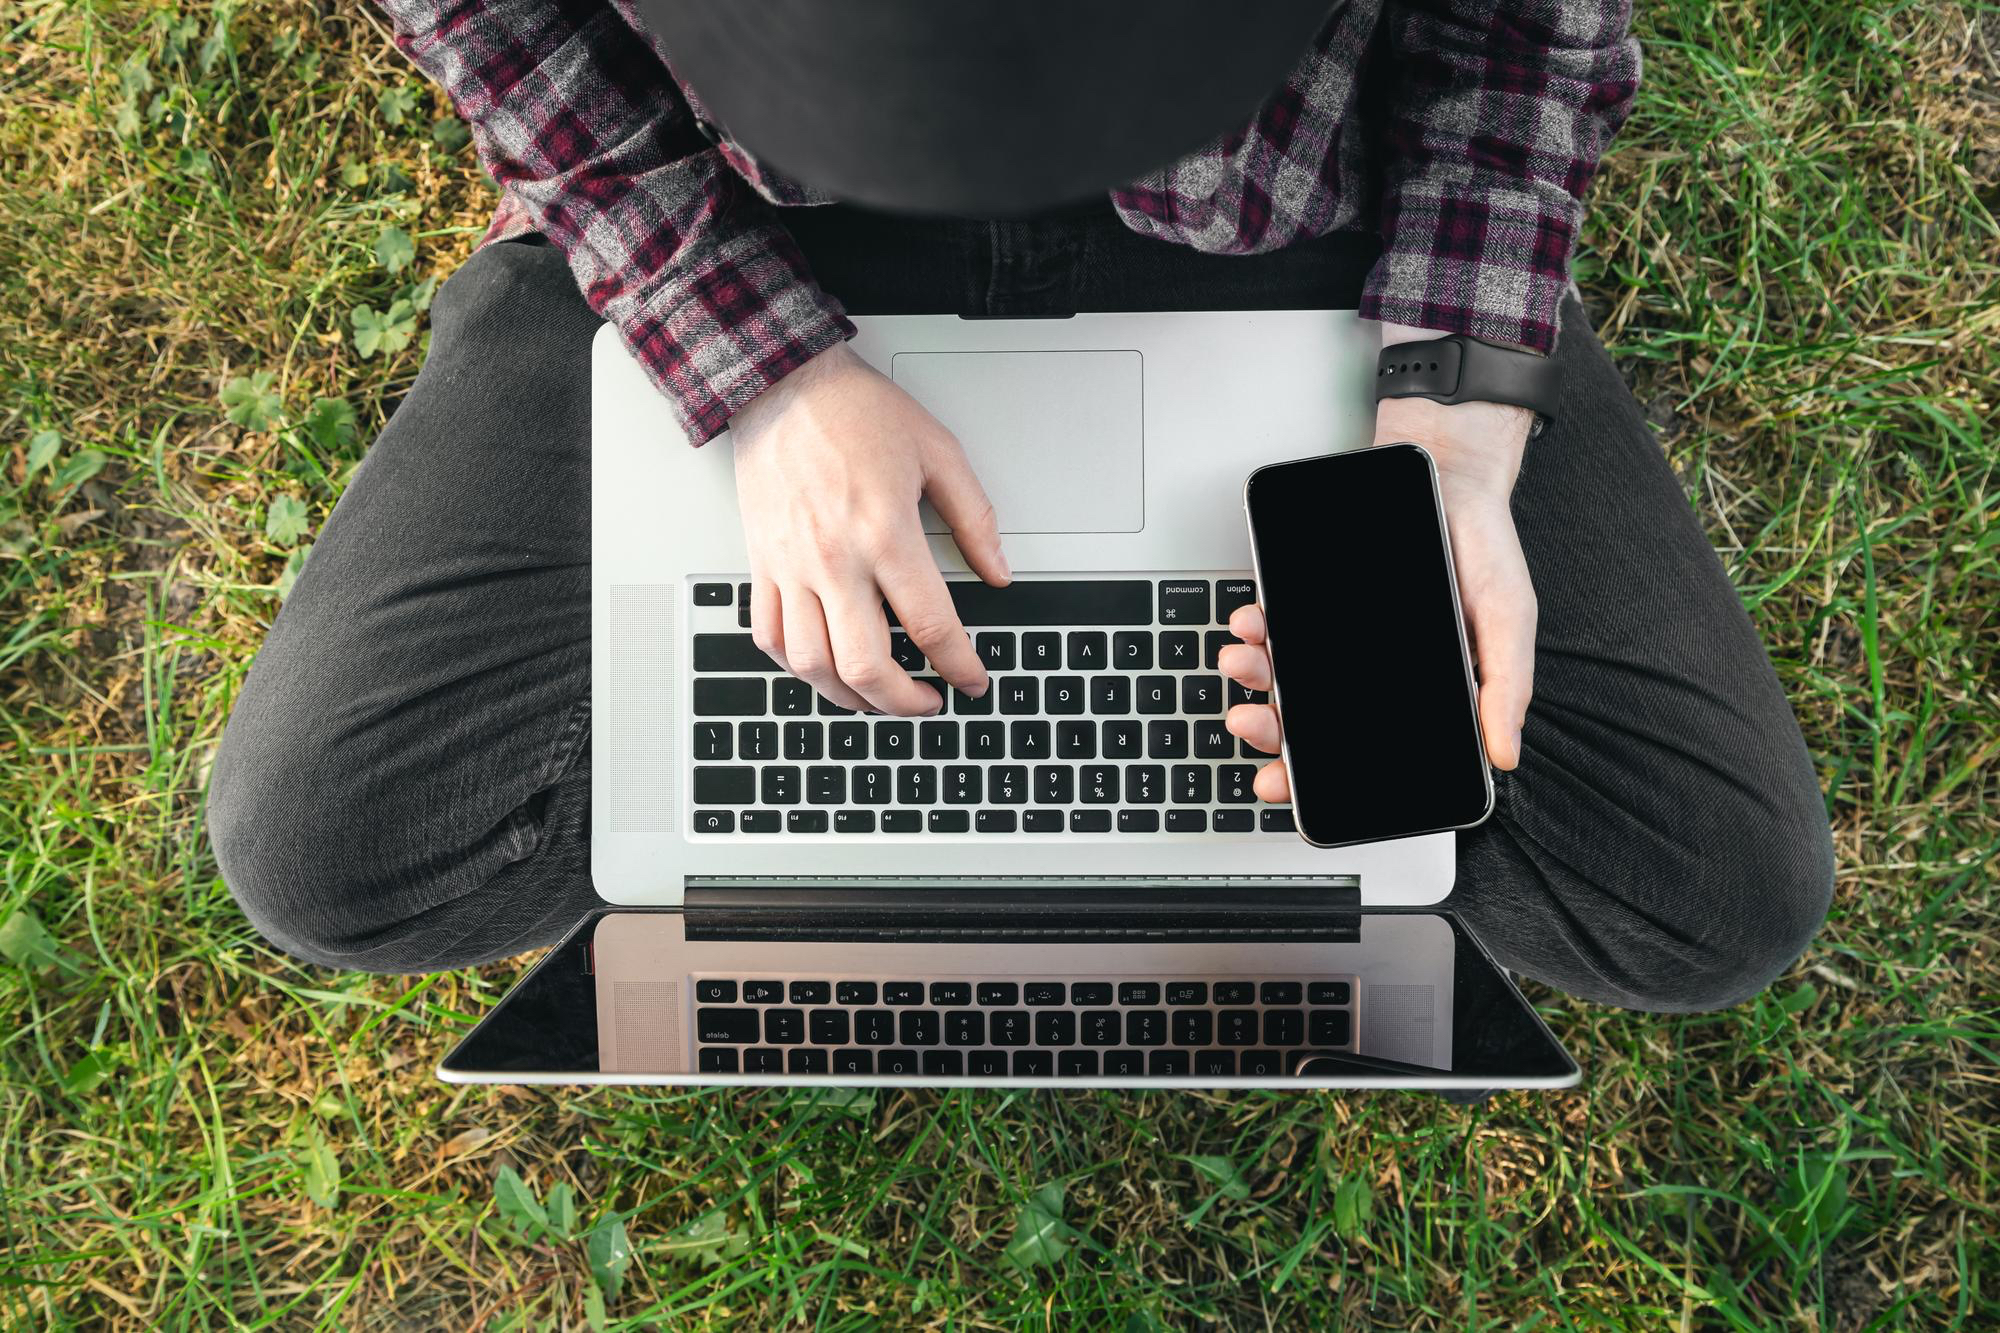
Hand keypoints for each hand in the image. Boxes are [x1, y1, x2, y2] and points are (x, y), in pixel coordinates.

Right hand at [729, 342, 1009, 714]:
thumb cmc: (856, 411)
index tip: (971, 680)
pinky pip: (770, 637)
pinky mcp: (762, 564)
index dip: (959, 666)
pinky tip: (823, 668)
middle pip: (867, 665)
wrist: (784, 384)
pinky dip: (797, 666)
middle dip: (904, 703)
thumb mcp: (938, 452)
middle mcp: (834, 559)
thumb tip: (997, 572)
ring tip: (879, 698)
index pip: (931, 626)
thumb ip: (975, 518)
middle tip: (928, 703)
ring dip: (850, 698)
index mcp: (885, 532)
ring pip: (813, 664)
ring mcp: (791, 566)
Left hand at [1220, 357, 1536, 798]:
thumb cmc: (1483, 547)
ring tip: (1242, 664)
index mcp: (1416, 693)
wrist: (1447, 469)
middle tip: (1251, 722)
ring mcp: (1339, 636)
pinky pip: (1276, 623)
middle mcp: (1369, 672)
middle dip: (1270, 729)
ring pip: (1283, 673)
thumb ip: (1506, 685)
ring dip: (1254, 676)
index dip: (1318, 775)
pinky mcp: (1315, 599)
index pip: (1360, 750)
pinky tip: (1251, 624)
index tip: (1281, 783)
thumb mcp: (1508, 617)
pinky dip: (1255, 628)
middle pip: (1308, 719)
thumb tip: (1504, 755)